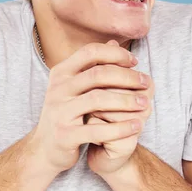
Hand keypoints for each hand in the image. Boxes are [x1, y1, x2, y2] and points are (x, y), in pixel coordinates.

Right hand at [29, 41, 151, 176]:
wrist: (45, 148)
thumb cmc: (66, 113)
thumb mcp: (74, 86)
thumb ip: (93, 66)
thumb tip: (114, 42)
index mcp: (61, 73)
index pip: (90, 52)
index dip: (115, 53)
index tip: (134, 61)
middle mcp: (57, 89)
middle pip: (98, 74)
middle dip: (127, 77)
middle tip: (146, 82)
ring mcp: (60, 112)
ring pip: (98, 100)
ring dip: (127, 101)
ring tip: (145, 104)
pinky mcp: (65, 135)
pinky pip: (98, 130)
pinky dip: (121, 128)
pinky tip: (136, 126)